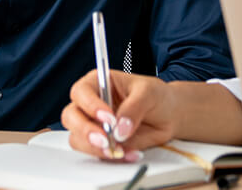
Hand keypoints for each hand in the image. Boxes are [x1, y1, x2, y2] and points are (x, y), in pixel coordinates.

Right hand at [62, 70, 177, 162]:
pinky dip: (110, 157)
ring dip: (95, 148)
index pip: (81, 92)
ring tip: (119, 150)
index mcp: (97, 83)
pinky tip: (128, 154)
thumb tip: (120, 129)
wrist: (170, 116)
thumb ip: (133, 108)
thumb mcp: (149, 93)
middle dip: (85, 131)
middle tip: (106, 140)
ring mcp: (93, 126)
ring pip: (78, 138)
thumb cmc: (156, 96)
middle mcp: (90, 105)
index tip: (108, 119)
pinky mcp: (101, 144)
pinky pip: (96, 153)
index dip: (90, 106)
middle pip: (71, 117)